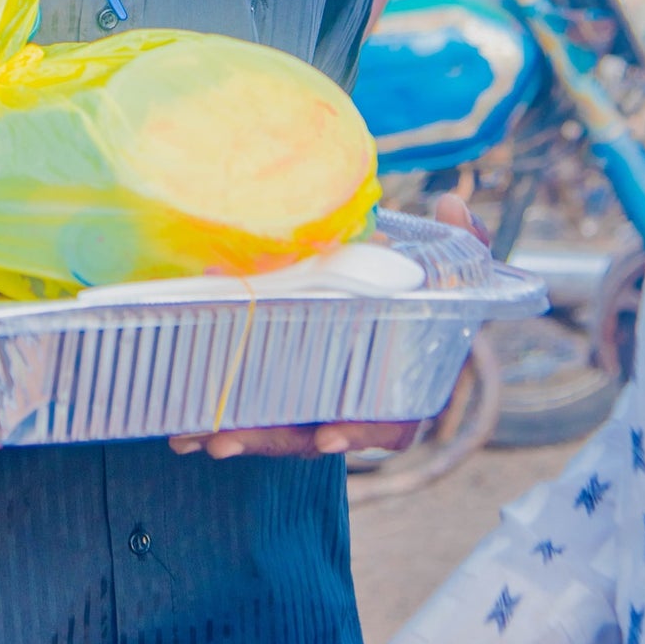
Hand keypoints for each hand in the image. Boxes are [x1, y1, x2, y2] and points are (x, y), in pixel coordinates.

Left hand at [169, 193, 487, 460]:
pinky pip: (256, 413)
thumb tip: (453, 204)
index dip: (362, 431)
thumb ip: (462, 242)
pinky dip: (220, 419)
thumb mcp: (452, 265)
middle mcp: (361, 405)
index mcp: (405, 383)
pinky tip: (181, 425)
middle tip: (225, 439)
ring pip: (279, 432)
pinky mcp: (288, 391)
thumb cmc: (428, 290)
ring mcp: (322, 403)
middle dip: (271, 439)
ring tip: (191, 434)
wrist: (403, 299)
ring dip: (235, 433)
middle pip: (316, 435)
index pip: (391, 421)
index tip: (329, 437)